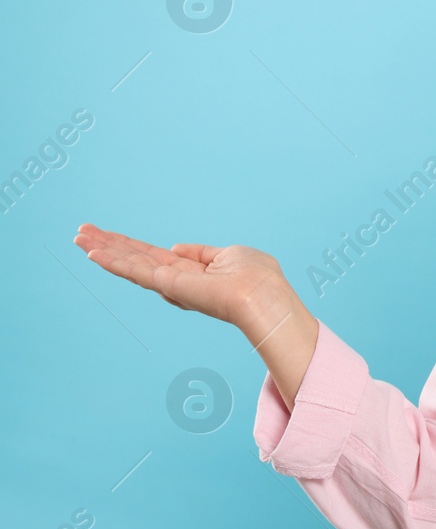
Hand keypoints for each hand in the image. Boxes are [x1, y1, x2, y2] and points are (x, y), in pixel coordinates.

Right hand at [72, 222, 301, 342]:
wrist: (264, 296)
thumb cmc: (258, 277)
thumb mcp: (230, 255)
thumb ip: (201, 253)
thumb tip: (177, 248)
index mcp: (191, 272)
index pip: (152, 256)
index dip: (130, 245)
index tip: (106, 234)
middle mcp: (177, 280)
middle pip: (134, 259)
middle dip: (108, 245)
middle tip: (80, 232)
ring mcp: (171, 284)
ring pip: (129, 264)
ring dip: (103, 250)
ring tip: (78, 238)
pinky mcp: (169, 285)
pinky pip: (136, 272)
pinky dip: (113, 262)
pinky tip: (93, 253)